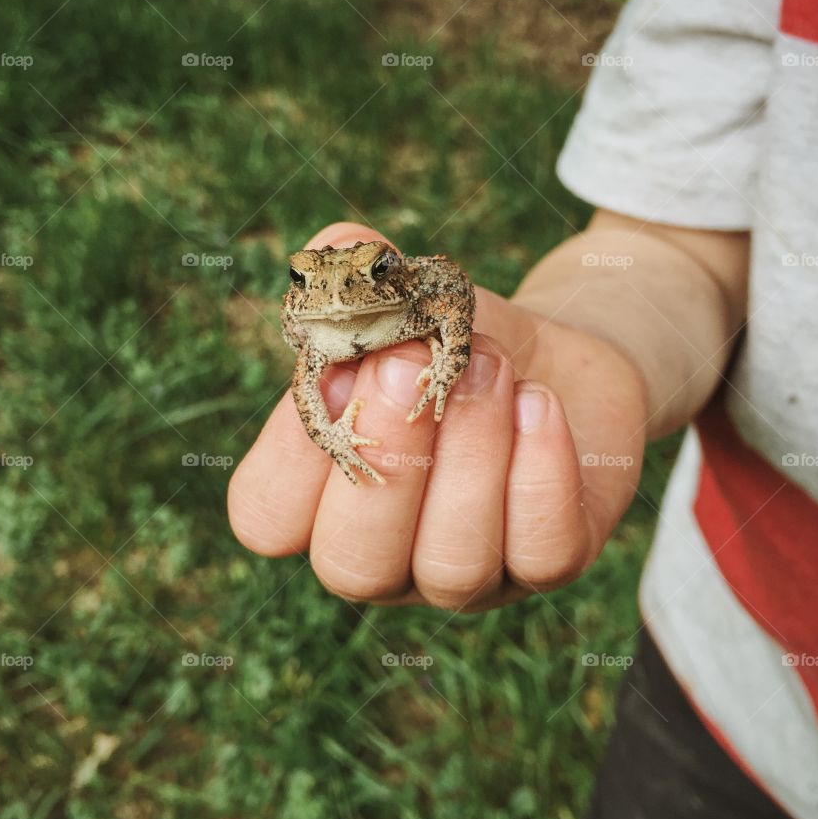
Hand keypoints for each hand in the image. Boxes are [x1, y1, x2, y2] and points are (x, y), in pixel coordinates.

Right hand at [228, 223, 647, 610]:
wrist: (551, 363)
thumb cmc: (450, 345)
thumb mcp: (401, 306)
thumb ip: (360, 279)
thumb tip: (338, 244)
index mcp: (322, 503)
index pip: (266, 521)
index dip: (290, 454)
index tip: (336, 369)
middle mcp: (386, 557)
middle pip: (354, 564)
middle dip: (386, 454)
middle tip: (406, 358)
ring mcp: (465, 574)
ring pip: (452, 565)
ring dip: (469, 452)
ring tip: (484, 364)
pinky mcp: (547, 564)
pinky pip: (542, 553)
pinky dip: (540, 470)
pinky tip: (538, 402)